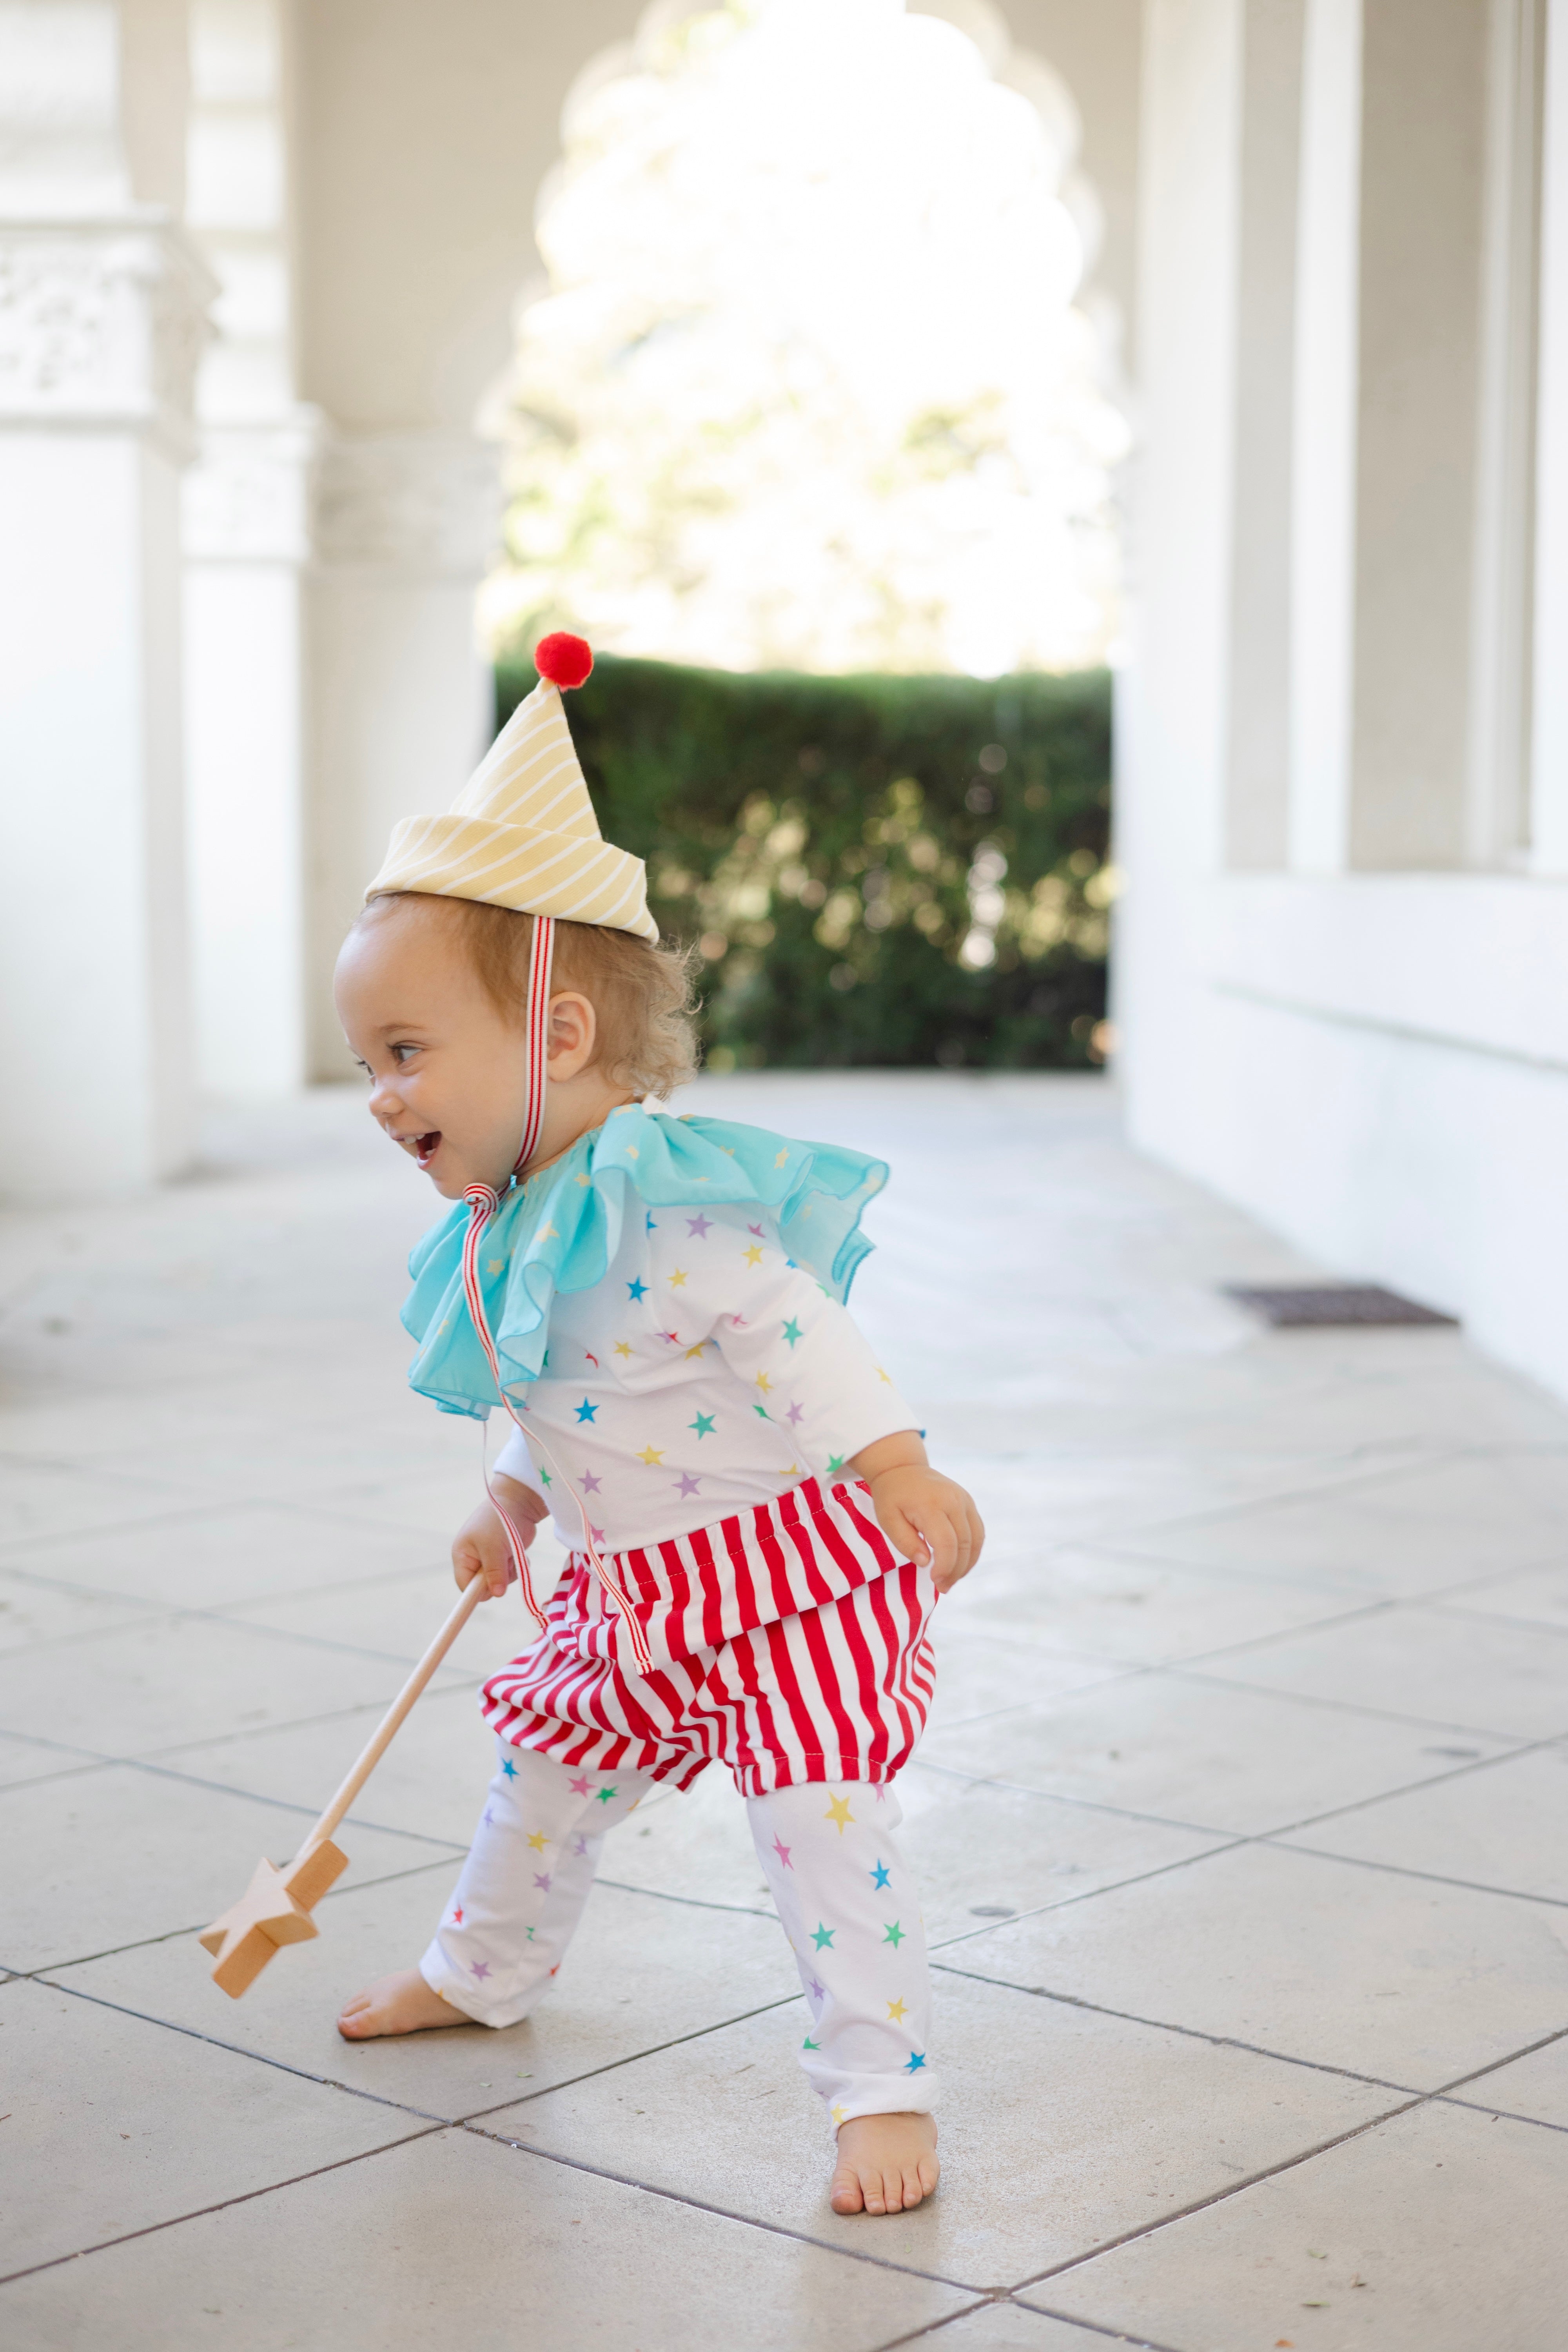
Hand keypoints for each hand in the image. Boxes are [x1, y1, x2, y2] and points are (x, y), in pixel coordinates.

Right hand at [452, 1471, 547, 1599]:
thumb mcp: (493, 1547)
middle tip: (506, 1564)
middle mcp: (474, 1560)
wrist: (519, 1502)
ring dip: (510, 1572)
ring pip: (500, 1582)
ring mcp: (490, 1559)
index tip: (493, 1592)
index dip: (476, 1592)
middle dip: (497, 1579)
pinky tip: (519, 1553)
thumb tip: (496, 1594)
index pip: (464, 1585)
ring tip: (512, 1553)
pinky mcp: (504, 1558)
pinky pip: (511, 1574)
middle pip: (483, 1587)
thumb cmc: (499, 1521)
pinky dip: (518, 1566)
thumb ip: (493, 1572)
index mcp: (462, 1555)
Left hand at [849, 1433, 983, 1592]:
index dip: (945, 1567)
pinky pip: (978, 1532)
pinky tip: (959, 1564)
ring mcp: (965, 1500)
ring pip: (976, 1540)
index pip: (947, 1543)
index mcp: (932, 1505)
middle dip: (956, 1571)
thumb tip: (925, 1562)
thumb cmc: (892, 1496)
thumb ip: (905, 1542)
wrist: (903, 1468)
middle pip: (965, 1544)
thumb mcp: (887, 1519)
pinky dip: (972, 1552)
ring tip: (951, 1579)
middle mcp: (954, 1501)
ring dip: (967, 1564)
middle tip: (943, 1587)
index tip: (935, 1581)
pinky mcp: (969, 1503)